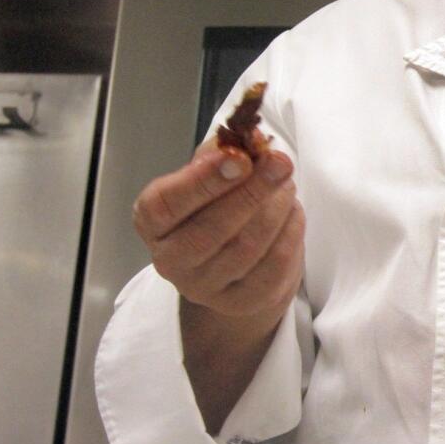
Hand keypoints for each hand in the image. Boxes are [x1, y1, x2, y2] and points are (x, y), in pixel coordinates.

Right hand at [133, 140, 305, 326]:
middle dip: (251, 192)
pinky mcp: (239, 303)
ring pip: (246, 248)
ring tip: (287, 184)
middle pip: (210, 230)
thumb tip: (253, 140)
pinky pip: (272, 268)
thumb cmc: (212, 207)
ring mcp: (203, 288)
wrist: (229, 264)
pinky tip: (293, 212)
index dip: (203, 181)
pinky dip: (290, 234)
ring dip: (275, 209)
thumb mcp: (208, 175)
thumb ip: (223, 154)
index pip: (167, 204)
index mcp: (152, 221)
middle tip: (281, 163)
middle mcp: (169, 260)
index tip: (240, 158)